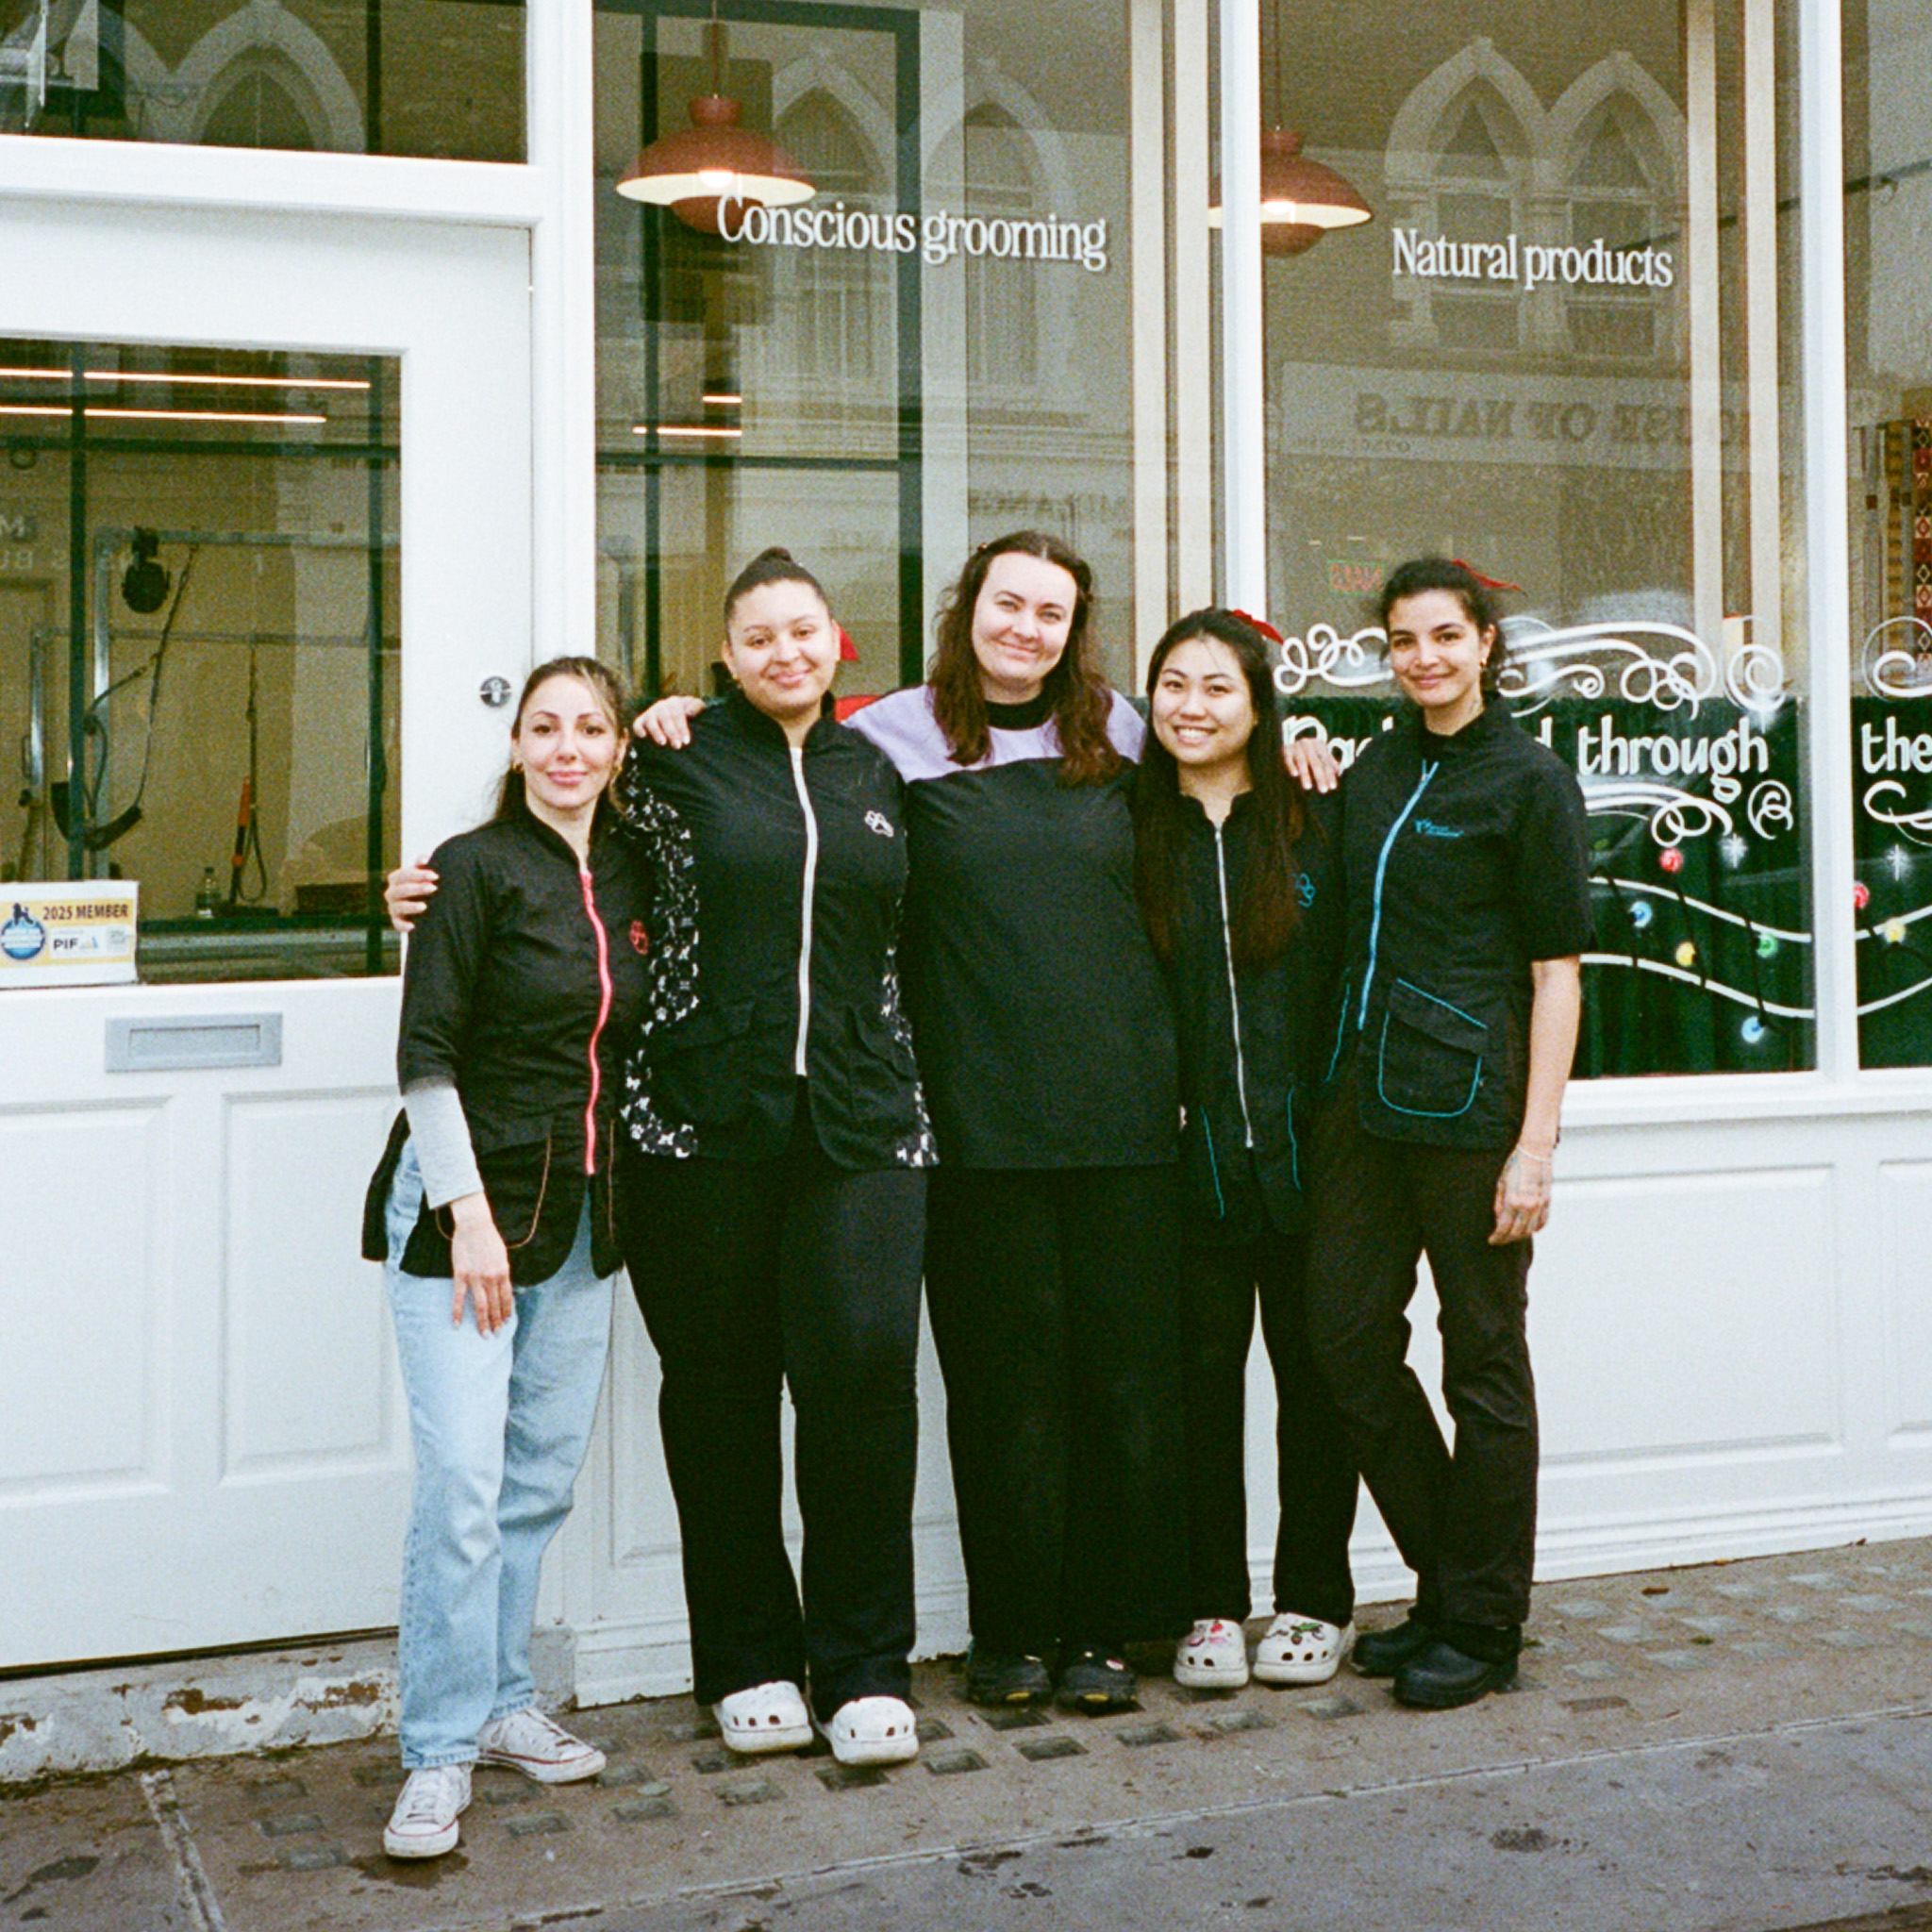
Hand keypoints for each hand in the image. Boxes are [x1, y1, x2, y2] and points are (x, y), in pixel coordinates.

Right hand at [386, 858, 437, 933]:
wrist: (427, 905)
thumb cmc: (424, 885)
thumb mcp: (423, 875)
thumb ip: (422, 866)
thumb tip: (423, 857)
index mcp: (396, 879)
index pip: (403, 874)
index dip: (418, 874)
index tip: (435, 876)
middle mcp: (391, 893)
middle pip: (400, 890)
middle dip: (417, 888)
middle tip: (434, 888)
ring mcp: (393, 908)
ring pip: (397, 907)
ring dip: (410, 906)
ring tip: (424, 906)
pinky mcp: (397, 921)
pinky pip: (397, 924)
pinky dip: (403, 925)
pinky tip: (413, 926)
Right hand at [449, 1195, 512, 1332]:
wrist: (474, 1225)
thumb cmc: (489, 1239)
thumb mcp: (502, 1256)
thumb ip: (503, 1272)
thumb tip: (504, 1287)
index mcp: (503, 1272)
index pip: (506, 1298)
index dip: (506, 1312)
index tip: (506, 1323)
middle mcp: (491, 1277)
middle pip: (495, 1305)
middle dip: (496, 1322)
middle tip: (495, 1335)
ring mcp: (476, 1277)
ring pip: (480, 1305)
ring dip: (482, 1322)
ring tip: (484, 1335)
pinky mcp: (461, 1274)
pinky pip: (459, 1297)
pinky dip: (457, 1312)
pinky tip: (457, 1324)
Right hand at [632, 694, 704, 746]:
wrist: (680, 715)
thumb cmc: (692, 714)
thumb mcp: (697, 708)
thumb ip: (697, 707)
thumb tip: (689, 712)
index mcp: (675, 702)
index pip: (677, 714)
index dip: (681, 728)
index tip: (686, 741)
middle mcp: (661, 706)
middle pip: (665, 718)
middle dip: (671, 733)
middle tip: (677, 746)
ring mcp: (651, 712)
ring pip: (651, 721)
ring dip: (656, 732)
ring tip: (662, 743)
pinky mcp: (641, 721)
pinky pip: (637, 724)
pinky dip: (638, 729)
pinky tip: (643, 736)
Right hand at [1285, 736, 1339, 793]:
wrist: (1290, 737)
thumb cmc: (1309, 750)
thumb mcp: (1320, 753)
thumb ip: (1329, 761)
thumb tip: (1338, 772)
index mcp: (1319, 745)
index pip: (1326, 762)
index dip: (1330, 774)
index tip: (1332, 787)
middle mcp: (1309, 744)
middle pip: (1315, 763)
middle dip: (1320, 777)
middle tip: (1323, 790)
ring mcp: (1297, 746)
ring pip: (1302, 762)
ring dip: (1305, 775)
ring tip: (1308, 787)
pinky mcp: (1286, 749)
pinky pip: (1288, 758)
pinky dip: (1291, 766)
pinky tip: (1294, 774)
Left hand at [1490, 1143, 1552, 1244]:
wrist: (1534, 1153)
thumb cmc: (1514, 1165)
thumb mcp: (1500, 1183)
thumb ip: (1499, 1204)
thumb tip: (1498, 1220)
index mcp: (1513, 1201)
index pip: (1504, 1228)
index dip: (1497, 1237)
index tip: (1492, 1240)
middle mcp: (1528, 1206)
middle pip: (1517, 1232)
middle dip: (1507, 1239)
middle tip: (1499, 1239)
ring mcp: (1540, 1205)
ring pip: (1530, 1230)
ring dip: (1520, 1235)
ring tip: (1511, 1235)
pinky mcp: (1547, 1201)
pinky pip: (1542, 1222)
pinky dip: (1535, 1228)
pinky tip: (1528, 1229)